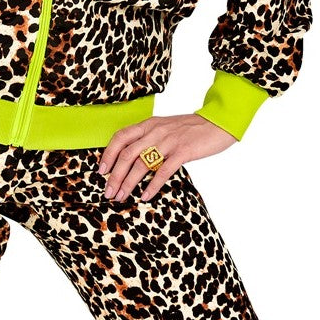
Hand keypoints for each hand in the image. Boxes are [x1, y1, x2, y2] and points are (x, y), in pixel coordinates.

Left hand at [97, 113, 236, 202]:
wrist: (218, 123)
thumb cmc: (191, 129)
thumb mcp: (165, 128)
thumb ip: (149, 138)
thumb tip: (131, 158)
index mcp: (149, 124)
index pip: (120, 137)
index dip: (108, 154)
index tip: (101, 171)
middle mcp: (155, 131)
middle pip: (127, 154)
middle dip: (115, 176)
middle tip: (109, 192)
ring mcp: (169, 141)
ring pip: (142, 164)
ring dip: (128, 183)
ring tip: (121, 197)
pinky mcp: (183, 151)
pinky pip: (163, 171)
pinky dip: (152, 185)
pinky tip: (145, 196)